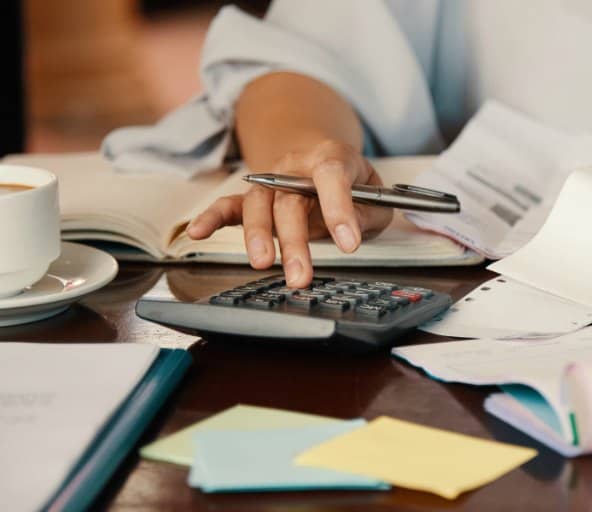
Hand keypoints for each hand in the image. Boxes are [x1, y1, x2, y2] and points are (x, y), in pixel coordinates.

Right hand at [186, 140, 393, 287]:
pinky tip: (198, 232)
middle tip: (301, 274)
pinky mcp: (254, 197)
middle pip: (289, 199)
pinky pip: (228, 205)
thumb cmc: (354, 183)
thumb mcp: (376, 196)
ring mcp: (271, 181)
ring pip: (259, 205)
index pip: (332, 176)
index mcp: (332, 157)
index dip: (340, 209)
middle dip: (295, 240)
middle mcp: (295, 167)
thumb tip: (350, 232)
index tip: (349, 243)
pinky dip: (211, 218)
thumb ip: (367, 213)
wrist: (325, 161)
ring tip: (264, 264)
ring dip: (259, 236)